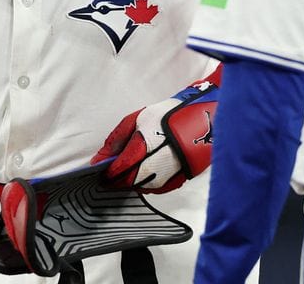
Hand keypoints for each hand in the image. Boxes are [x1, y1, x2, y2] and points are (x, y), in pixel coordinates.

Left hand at [90, 78, 219, 193]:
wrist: (203, 116)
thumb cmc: (168, 115)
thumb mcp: (137, 119)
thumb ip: (116, 140)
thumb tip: (100, 159)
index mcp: (146, 144)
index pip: (120, 168)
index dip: (108, 173)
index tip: (101, 173)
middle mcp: (160, 162)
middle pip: (131, 181)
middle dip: (118, 180)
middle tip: (111, 177)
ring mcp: (172, 172)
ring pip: (145, 187)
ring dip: (133, 183)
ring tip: (128, 174)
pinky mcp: (182, 178)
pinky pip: (160, 188)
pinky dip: (149, 184)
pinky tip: (145, 175)